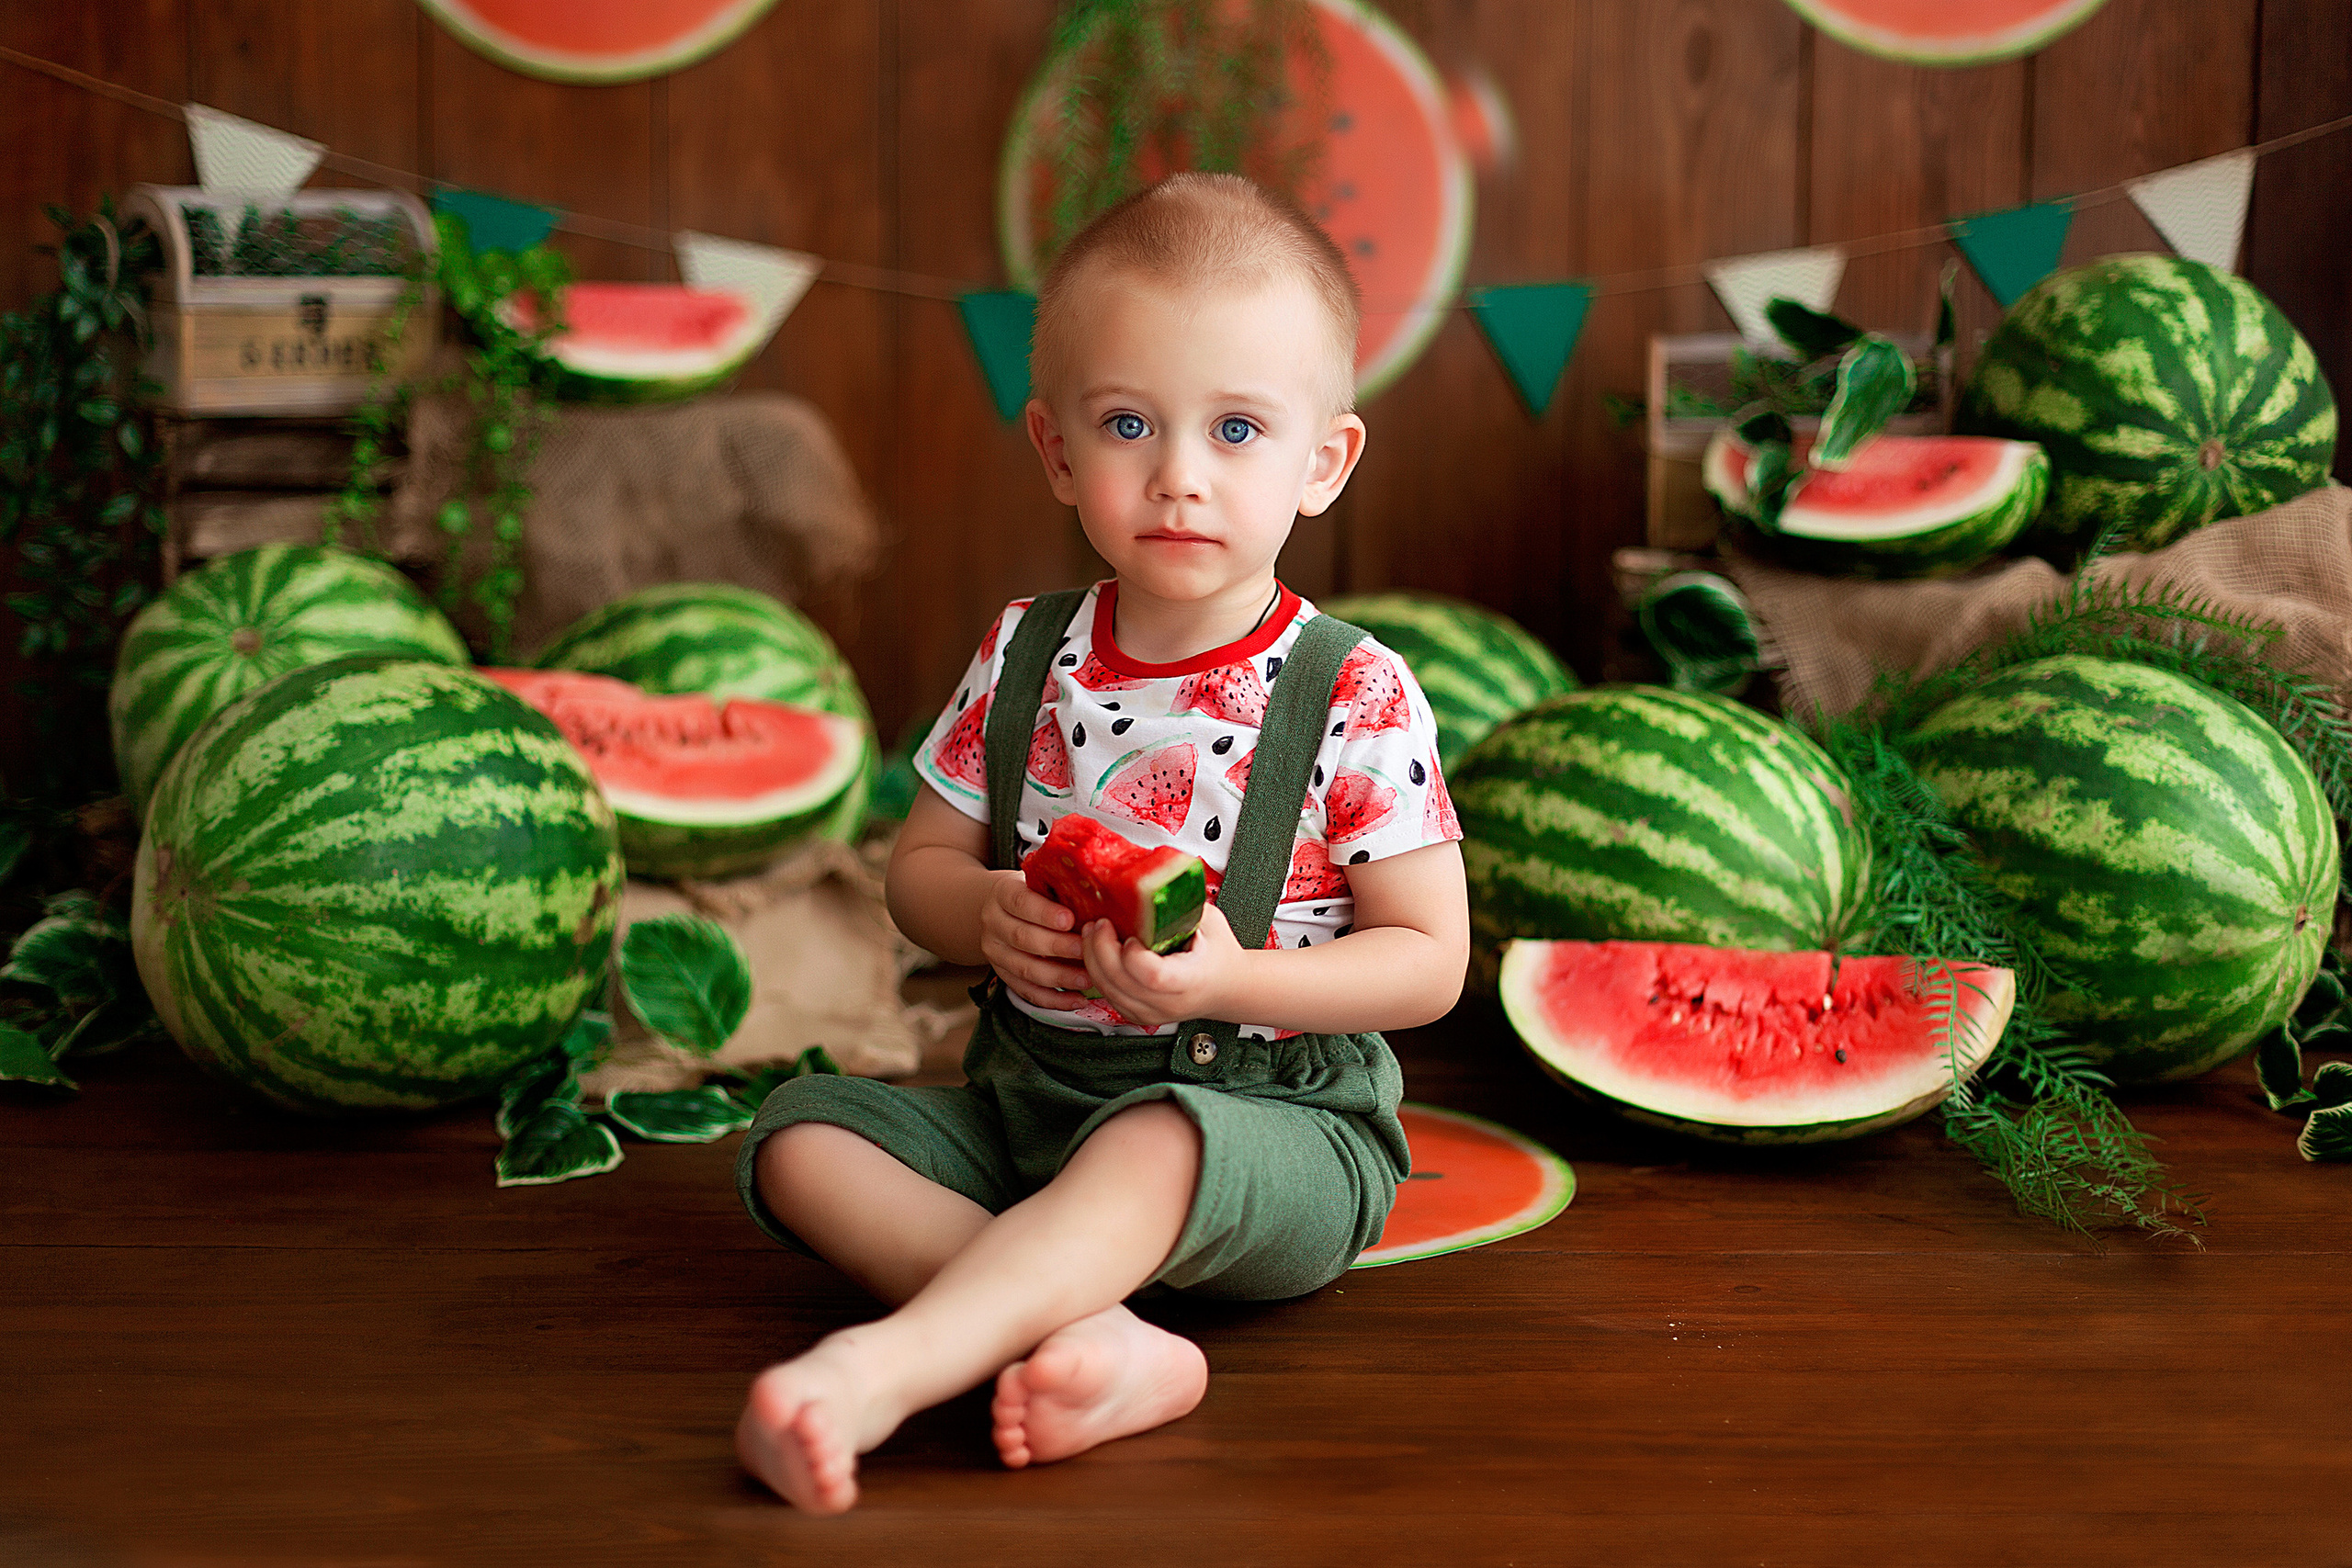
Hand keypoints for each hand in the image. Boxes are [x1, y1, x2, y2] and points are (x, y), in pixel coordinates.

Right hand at [979, 871, 1090, 1010]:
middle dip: (1056, 946)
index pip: (1020, 902)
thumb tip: (1100, 904)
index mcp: (1002, 893)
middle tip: (1085, 950)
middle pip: (1022, 938)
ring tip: (1087, 978)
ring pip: (1024, 969)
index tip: (1070, 919)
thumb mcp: (1042, 883)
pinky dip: (1053, 1000)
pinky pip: (1027, 992)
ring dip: (1058, 977)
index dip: (1044, 913)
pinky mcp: (1003, 975)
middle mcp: (993, 923)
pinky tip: (1077, 999)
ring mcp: (995, 953)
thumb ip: (1061, 892)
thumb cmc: (1036, 894)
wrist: (1003, 909)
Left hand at [1080, 902, 1245, 1029]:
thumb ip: (1184, 903)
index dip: (1133, 955)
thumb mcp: (1211, 922)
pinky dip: (1097, 972)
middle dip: (1101, 948)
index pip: (1151, 976)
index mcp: (1190, 980)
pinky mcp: (1138, 1014)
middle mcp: (1169, 1003)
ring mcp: (1151, 1013)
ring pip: (1107, 990)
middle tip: (1098, 924)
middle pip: (1120, 982)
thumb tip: (1158, 874)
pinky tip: (1099, 952)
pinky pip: (1107, 995)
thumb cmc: (1220, 955)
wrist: (1228, 988)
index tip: (1131, 935)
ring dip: (1093, 959)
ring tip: (1092, 933)